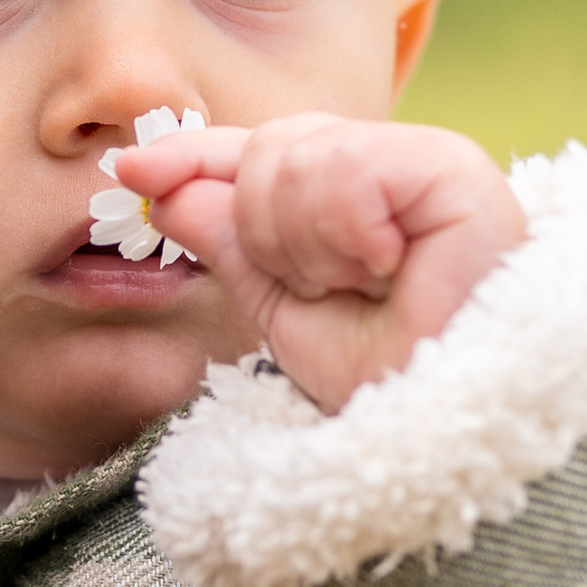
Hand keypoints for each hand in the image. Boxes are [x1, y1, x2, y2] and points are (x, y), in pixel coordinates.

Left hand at [116, 115, 525, 411]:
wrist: (449, 442)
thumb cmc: (388, 391)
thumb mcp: (288, 316)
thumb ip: (234, 245)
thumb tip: (167, 189)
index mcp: (363, 202)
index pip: (264, 150)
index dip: (195, 155)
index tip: (129, 169)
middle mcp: (401, 172)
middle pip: (273, 144)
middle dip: (265, 229)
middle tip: (319, 287)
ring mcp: (433, 165)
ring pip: (298, 152)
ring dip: (305, 242)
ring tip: (362, 286)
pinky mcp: (457, 173)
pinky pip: (346, 165)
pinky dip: (343, 229)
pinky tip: (385, 268)